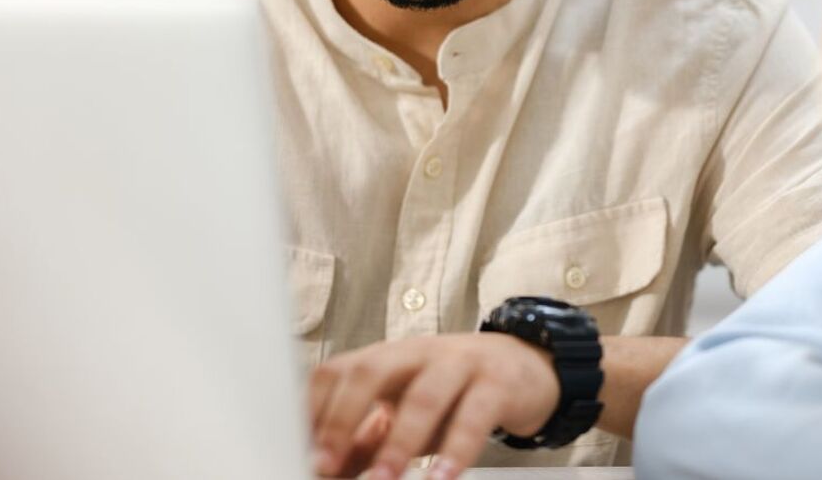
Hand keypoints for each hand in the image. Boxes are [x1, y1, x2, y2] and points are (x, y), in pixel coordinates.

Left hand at [309, 332, 558, 478]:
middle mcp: (417, 353)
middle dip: (343, 418)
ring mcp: (459, 363)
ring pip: (424, 394)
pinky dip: (457, 449)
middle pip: (371, 370)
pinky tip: (442, 478)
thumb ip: (364, 442)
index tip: (294, 449)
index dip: (312, 409)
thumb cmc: (455, 395)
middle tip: (326, 465)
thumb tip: (321, 471)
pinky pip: (475, 413)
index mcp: (386, 358)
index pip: (337, 370)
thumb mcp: (405, 415)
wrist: (526, 368)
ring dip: (400, 442)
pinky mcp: (497, 383)